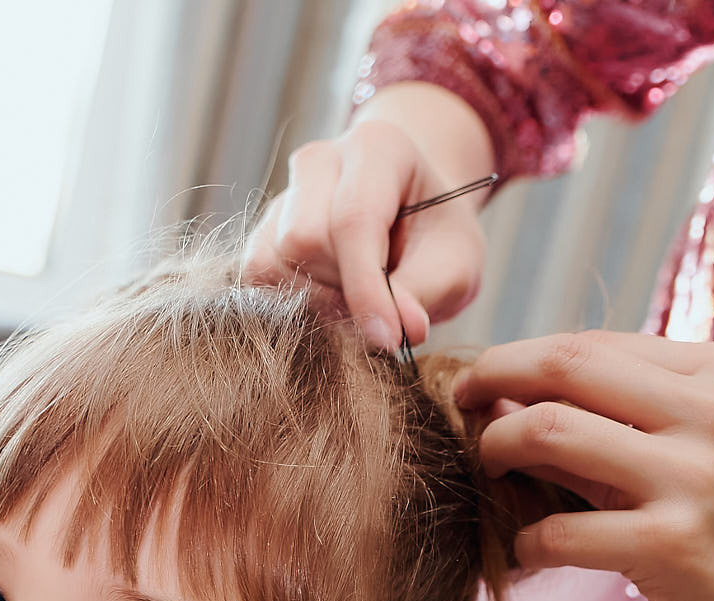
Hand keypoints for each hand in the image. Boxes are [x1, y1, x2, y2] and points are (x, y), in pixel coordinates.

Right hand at [242, 83, 495, 352]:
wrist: (415, 223)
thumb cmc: (437, 237)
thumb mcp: (456, 265)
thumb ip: (427, 293)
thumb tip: (400, 333)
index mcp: (376, 147)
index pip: (354, 219)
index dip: (367, 289)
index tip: (388, 340)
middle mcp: (319, 161)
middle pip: (304, 239)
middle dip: (342, 291)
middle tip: (384, 310)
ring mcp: (284, 195)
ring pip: (272, 262)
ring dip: (316, 301)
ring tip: (359, 301)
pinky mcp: (262, 233)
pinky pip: (257, 278)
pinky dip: (290, 305)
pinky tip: (331, 302)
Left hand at [454, 329, 713, 600]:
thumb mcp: (698, 454)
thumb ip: (619, 418)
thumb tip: (505, 389)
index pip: (591, 344)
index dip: (520, 358)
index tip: (483, 385)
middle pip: (562, 365)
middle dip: (489, 378)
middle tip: (457, 407)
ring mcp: (697, 478)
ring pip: (547, 431)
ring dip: (495, 451)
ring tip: (488, 474)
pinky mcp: (675, 545)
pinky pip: (558, 530)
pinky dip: (524, 543)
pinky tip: (526, 555)